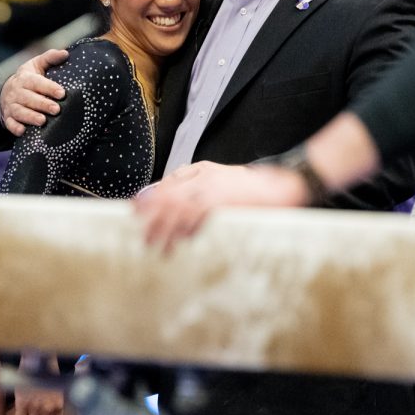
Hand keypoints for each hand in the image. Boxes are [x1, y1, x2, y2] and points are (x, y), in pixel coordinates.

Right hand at [0, 49, 68, 134]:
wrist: (8, 92)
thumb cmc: (29, 78)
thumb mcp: (37, 65)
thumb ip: (50, 58)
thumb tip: (66, 53)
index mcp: (24, 78)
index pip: (36, 82)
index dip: (49, 87)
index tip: (62, 93)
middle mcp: (16, 92)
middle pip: (28, 98)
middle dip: (42, 104)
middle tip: (56, 109)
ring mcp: (10, 106)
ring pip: (19, 112)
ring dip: (30, 117)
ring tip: (43, 121)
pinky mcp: (7, 118)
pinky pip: (10, 124)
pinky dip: (15, 128)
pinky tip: (23, 131)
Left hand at [133, 162, 309, 253]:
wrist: (280, 186)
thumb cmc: (249, 187)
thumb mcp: (218, 177)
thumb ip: (193, 183)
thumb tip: (166, 200)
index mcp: (201, 169)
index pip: (167, 184)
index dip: (149, 199)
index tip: (134, 212)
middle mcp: (204, 177)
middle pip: (169, 197)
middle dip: (152, 217)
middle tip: (142, 235)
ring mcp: (214, 189)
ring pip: (180, 209)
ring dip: (166, 228)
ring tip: (156, 245)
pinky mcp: (224, 202)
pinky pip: (198, 216)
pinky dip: (187, 228)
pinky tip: (181, 240)